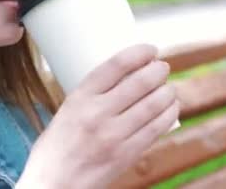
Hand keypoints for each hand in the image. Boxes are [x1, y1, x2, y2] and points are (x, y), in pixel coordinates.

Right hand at [17, 44, 178, 188]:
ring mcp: (114, 135)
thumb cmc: (56, 148)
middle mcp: (97, 113)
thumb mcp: (67, 111)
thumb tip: (126, 78)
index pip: (116, 65)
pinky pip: (156, 129)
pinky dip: (168, 115)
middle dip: (158, 71)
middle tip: (163, 68)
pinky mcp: (127, 154)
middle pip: (140, 82)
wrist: (53, 184)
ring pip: (153, 105)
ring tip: (169, 88)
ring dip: (167, 92)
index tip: (150, 49)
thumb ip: (92, 95)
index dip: (138, 53)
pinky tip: (171, 108)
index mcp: (79, 98)